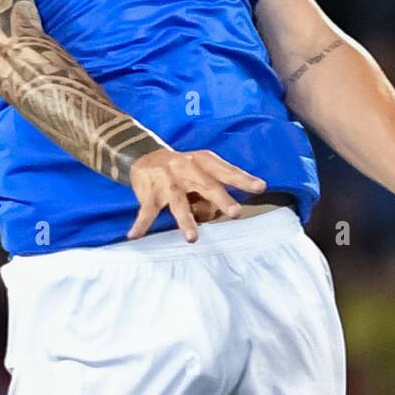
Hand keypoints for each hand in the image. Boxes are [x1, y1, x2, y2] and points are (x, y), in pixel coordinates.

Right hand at [128, 149, 266, 241]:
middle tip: (235, 212)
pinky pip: (146, 211)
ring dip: (186, 221)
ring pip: (179, 203)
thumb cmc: (183, 168)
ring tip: (193, 238)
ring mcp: (168, 180)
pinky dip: (141, 224)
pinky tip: (134, 235)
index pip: (226, 171)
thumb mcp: (201, 169)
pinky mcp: (150, 192)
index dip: (243, 179)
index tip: (260, 187)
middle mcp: (187, 168)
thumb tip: (225, 213)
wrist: (145, 156)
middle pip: (206, 184)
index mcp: (203, 161)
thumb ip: (214, 189)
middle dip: (220, 198)